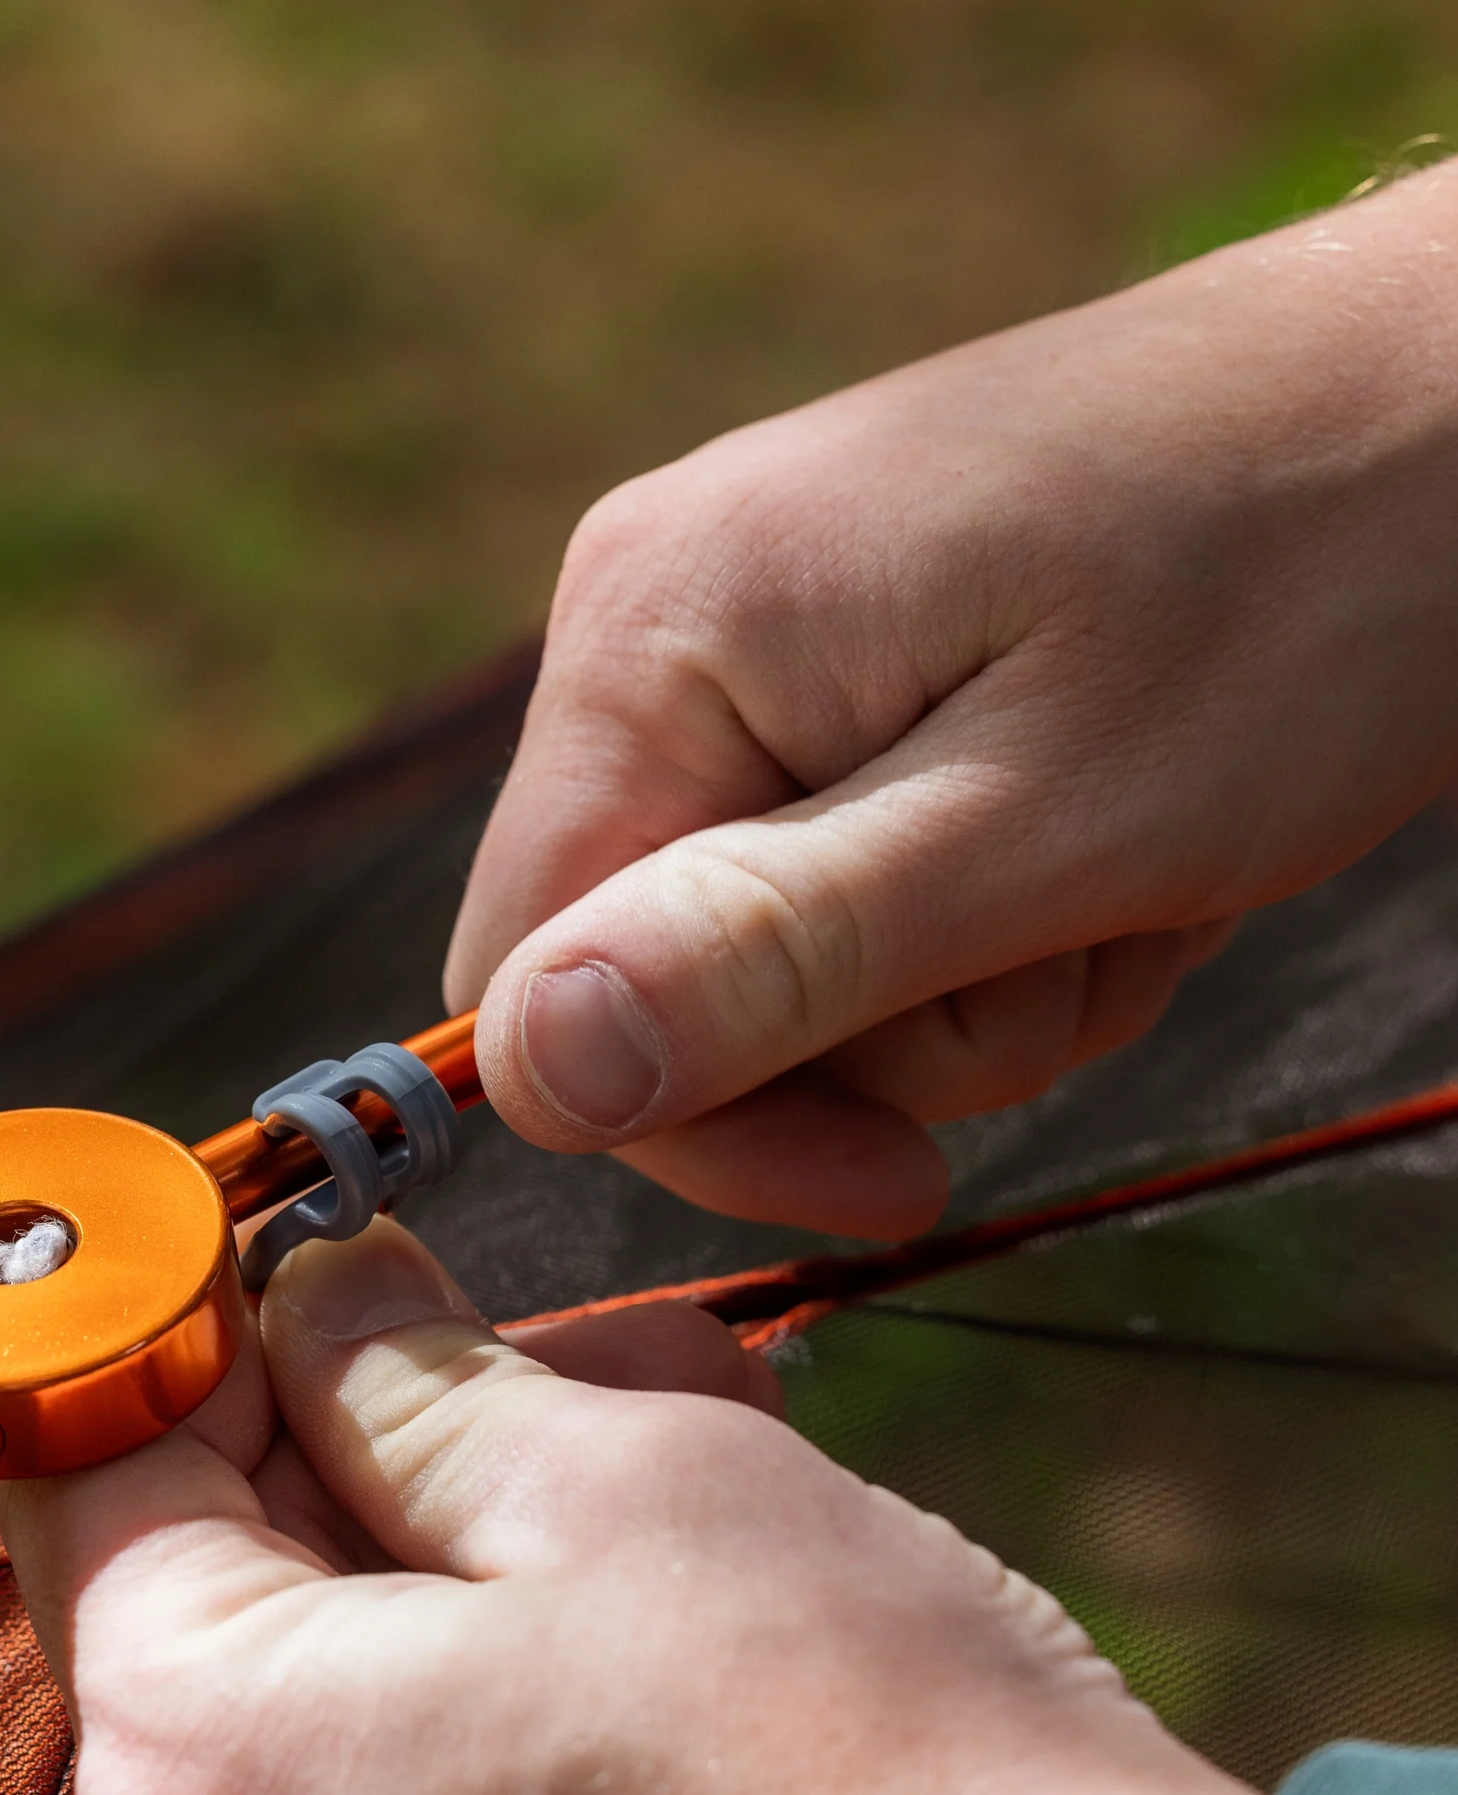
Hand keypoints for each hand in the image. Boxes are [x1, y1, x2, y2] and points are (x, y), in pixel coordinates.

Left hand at [0, 1221, 1262, 1794]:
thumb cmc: (859, 1756)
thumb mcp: (602, 1476)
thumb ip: (391, 1365)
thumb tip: (303, 1292)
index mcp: (195, 1775)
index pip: (94, 1469)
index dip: (201, 1331)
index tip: (320, 1263)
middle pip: (221, 1585)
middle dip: (383, 1438)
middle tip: (574, 1359)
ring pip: (326, 1695)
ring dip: (472, 1554)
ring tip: (685, 1471)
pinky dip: (488, 1702)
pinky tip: (663, 1625)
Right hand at [446, 163, 1457, 1237]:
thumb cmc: (1301, 587)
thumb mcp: (1045, 818)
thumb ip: (772, 948)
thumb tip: (527, 1074)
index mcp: (654, 631)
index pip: (525, 980)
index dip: (689, 1117)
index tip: (897, 1173)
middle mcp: (656, 621)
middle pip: (649, 974)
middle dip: (870, 1037)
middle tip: (1067, 951)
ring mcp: (746, 641)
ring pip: (764, 954)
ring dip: (960, 986)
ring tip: (1119, 876)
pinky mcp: (836, 669)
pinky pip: (840, 884)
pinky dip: (984, 921)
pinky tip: (1106, 846)